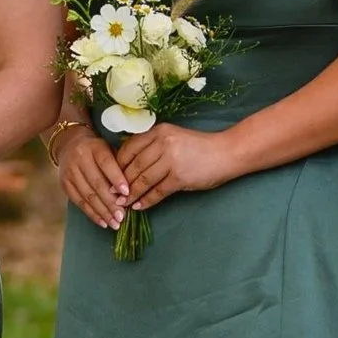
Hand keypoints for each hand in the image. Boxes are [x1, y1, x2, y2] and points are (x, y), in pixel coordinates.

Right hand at [53, 121, 131, 235]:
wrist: (70, 144)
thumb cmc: (98, 150)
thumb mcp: (110, 149)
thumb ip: (120, 165)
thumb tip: (130, 191)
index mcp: (95, 147)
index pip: (106, 163)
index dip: (117, 179)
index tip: (127, 193)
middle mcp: (80, 158)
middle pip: (97, 183)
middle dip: (111, 202)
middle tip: (123, 216)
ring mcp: (70, 172)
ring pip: (88, 195)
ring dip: (103, 212)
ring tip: (115, 223)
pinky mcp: (64, 183)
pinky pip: (79, 202)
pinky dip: (92, 214)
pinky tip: (103, 222)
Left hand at [115, 120, 236, 211]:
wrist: (227, 153)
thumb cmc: (199, 147)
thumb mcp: (174, 138)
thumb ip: (153, 147)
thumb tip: (130, 165)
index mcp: (159, 131)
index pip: (129, 148)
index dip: (117, 165)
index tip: (110, 176)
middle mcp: (163, 143)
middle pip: (134, 165)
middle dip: (120, 182)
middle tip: (111, 194)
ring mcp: (171, 160)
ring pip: (143, 179)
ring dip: (131, 194)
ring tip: (123, 203)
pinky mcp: (179, 177)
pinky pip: (157, 191)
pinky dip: (147, 200)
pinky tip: (139, 206)